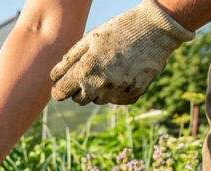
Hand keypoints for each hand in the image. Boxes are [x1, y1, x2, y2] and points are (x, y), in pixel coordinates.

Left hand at [51, 0, 193, 105]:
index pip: (59, 93)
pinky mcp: (132, 96)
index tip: (63, 82)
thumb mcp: (89, 39)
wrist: (156, 29)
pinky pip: (116, 100)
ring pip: (97, 100)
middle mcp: (99, 87)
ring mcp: (116, 93)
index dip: (59, 87)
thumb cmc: (118, 31)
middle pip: (78, 100)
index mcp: (84, 72)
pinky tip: (123, 73)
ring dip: (98, 89)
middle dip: (79, 89)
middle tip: (89, 72)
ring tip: (110, 68)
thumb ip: (68, 60)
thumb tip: (54, 77)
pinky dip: (116, 91)